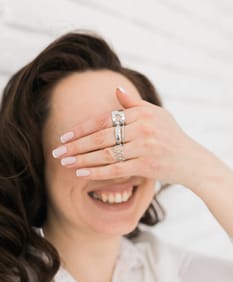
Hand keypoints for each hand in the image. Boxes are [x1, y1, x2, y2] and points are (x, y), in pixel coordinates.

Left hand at [52, 87, 210, 187]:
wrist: (191, 160)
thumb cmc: (171, 136)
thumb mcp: (157, 114)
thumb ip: (134, 104)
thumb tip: (116, 88)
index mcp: (141, 113)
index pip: (104, 120)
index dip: (81, 128)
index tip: (64, 136)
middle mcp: (142, 128)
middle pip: (100, 137)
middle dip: (75, 145)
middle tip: (57, 151)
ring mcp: (145, 147)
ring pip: (106, 154)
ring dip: (82, 159)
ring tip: (64, 163)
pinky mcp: (147, 166)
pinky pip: (116, 169)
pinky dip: (97, 172)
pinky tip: (81, 174)